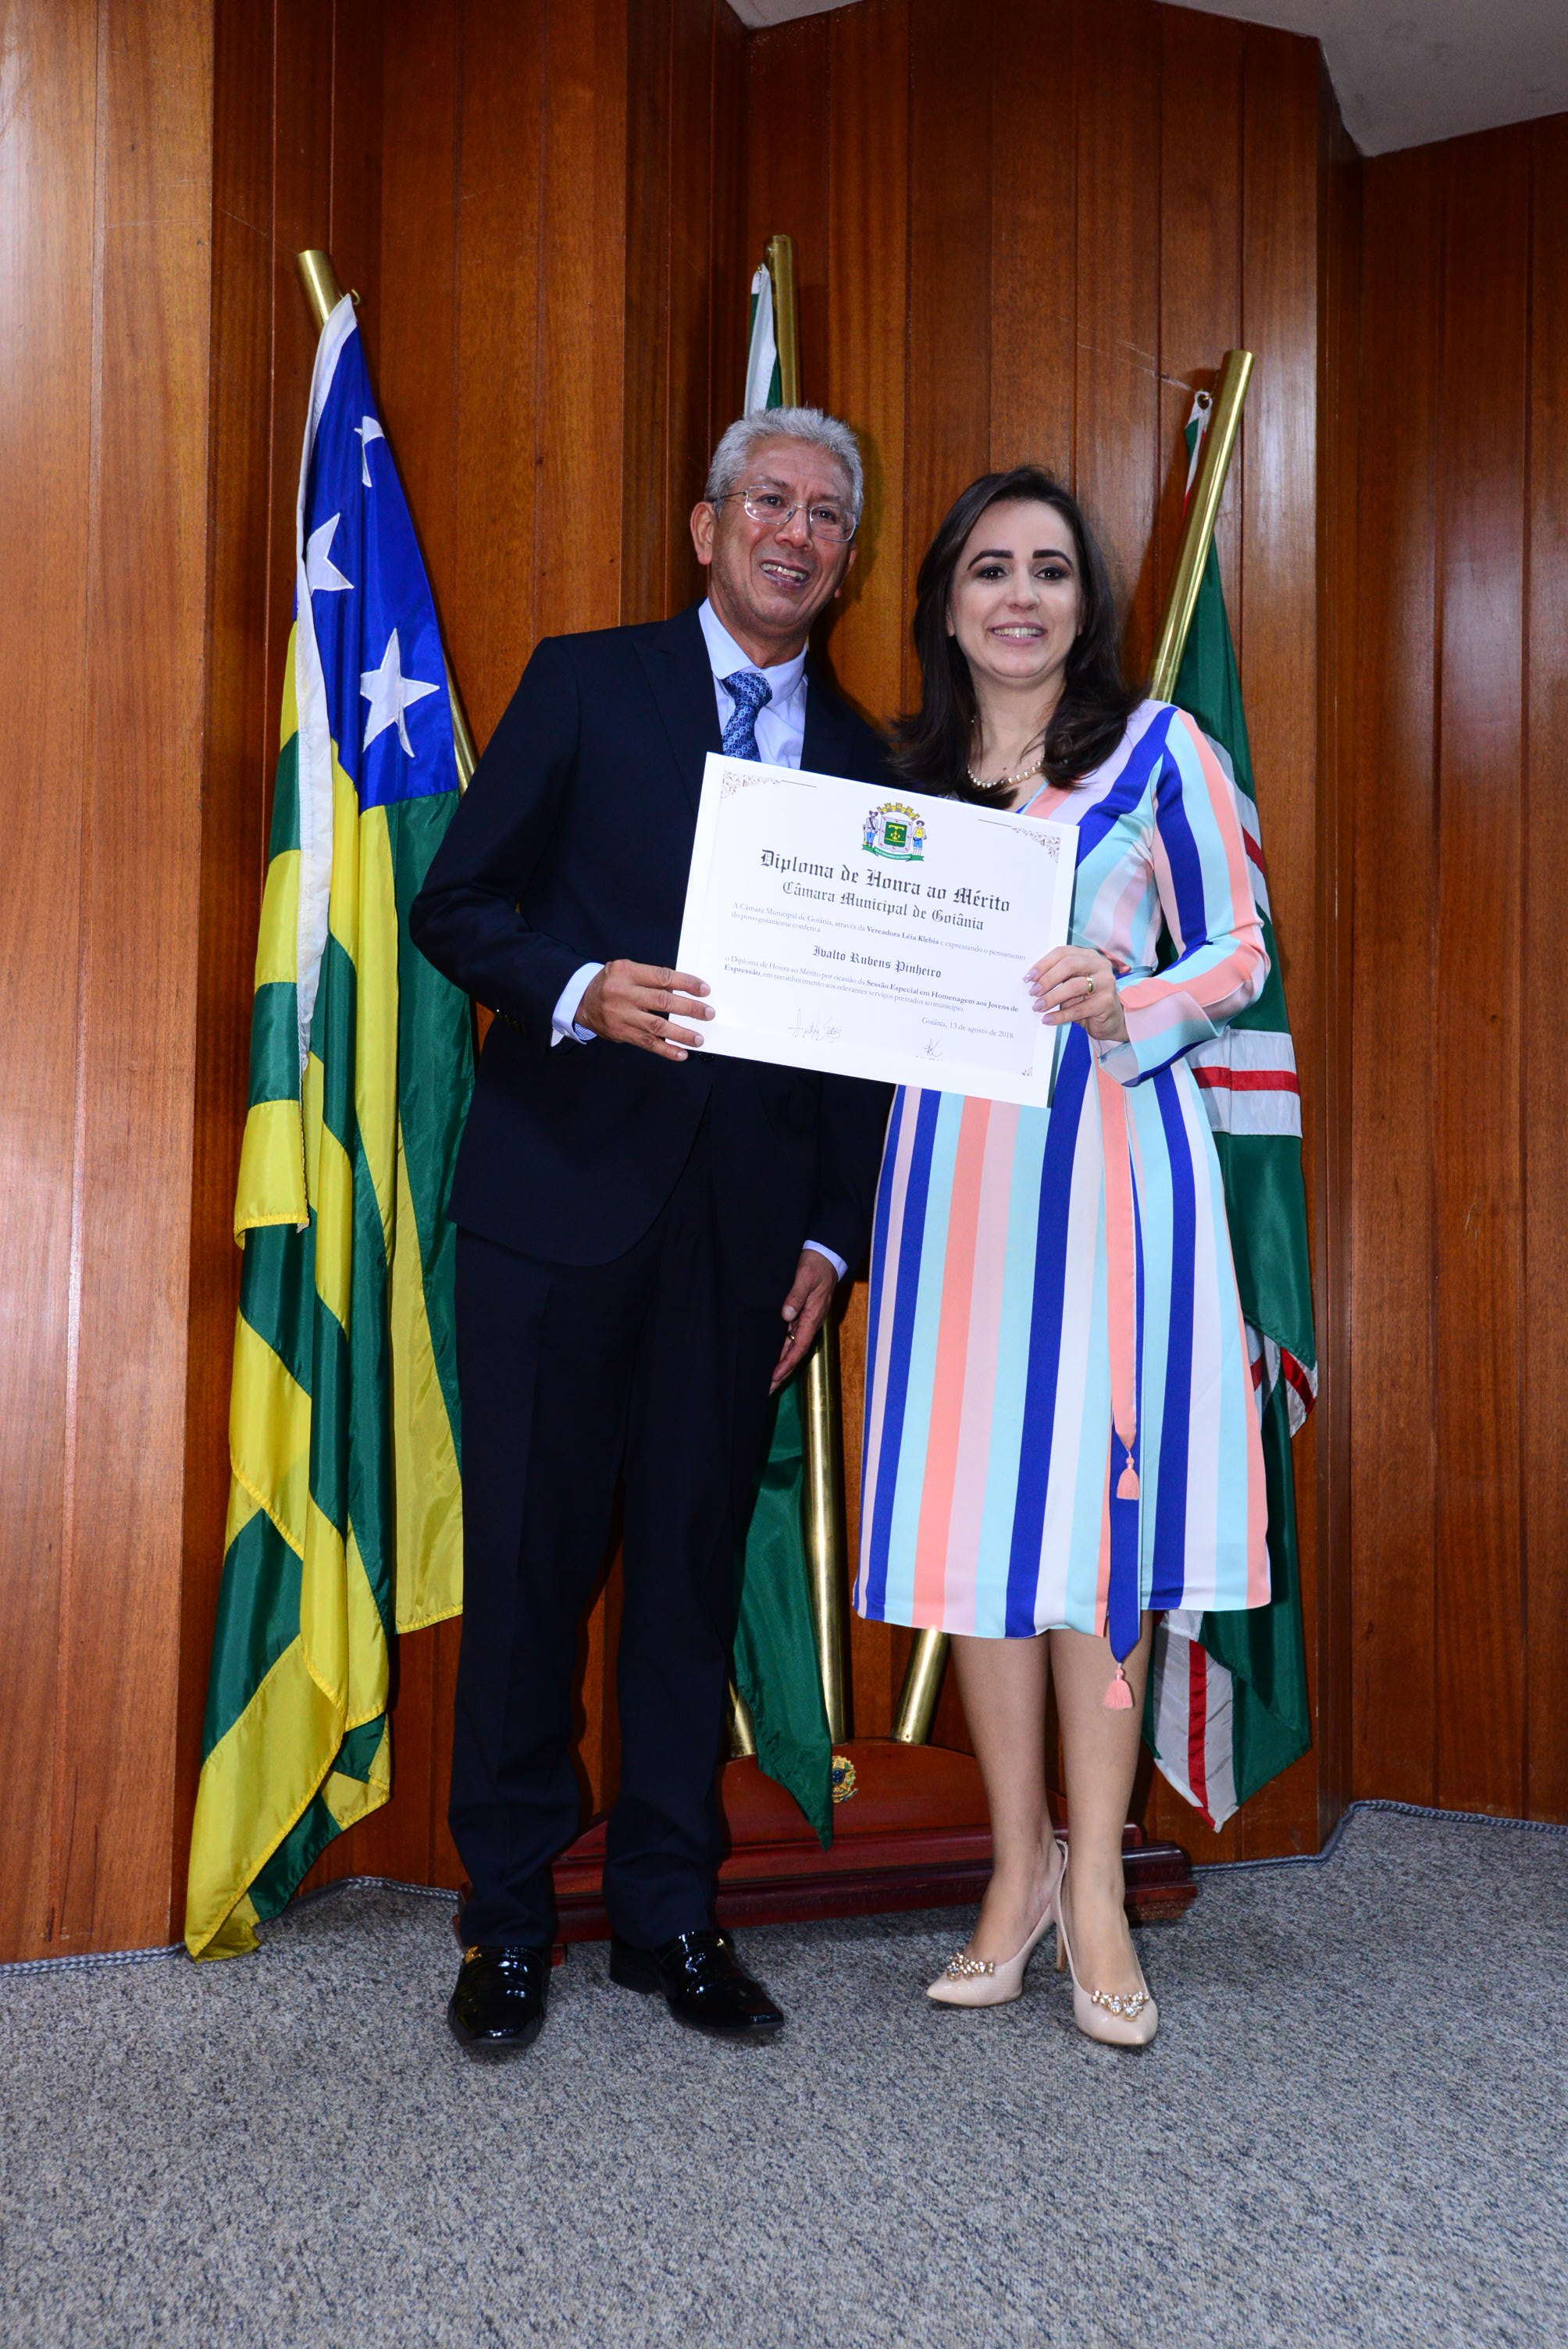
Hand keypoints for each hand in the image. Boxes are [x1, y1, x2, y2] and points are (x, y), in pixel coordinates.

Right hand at [576, 961, 713, 1059]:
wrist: (581, 1000)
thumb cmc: (611, 983)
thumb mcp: (627, 970)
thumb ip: (651, 977)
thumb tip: (684, 990)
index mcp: (627, 972)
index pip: (663, 977)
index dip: (686, 983)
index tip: (704, 990)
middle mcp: (623, 993)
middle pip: (663, 1002)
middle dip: (689, 1009)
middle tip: (708, 1013)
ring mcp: (621, 1015)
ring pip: (657, 1027)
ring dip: (681, 1034)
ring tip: (698, 1038)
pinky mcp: (620, 1033)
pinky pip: (647, 1043)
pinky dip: (666, 1050)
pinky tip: (681, 1054)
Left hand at [770, 1250, 837, 1392]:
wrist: (826, 1254)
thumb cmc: (816, 1265)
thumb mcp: (805, 1276)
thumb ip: (796, 1294)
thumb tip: (786, 1314)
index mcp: (812, 1317)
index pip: (799, 1346)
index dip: (787, 1363)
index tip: (775, 1376)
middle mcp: (809, 1322)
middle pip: (795, 1352)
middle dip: (782, 1371)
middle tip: (767, 1388)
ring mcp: (805, 1319)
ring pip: (791, 1347)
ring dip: (780, 1363)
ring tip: (767, 1379)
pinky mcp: (800, 1313)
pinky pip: (790, 1336)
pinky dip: (781, 1349)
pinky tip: (770, 1356)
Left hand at [1028, 945, 1127, 1044]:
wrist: (1109, 1021)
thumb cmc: (1085, 1000)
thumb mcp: (1070, 985)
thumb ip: (1057, 979)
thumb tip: (1032, 982)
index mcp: (1088, 955)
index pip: (1063, 952)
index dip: (1044, 964)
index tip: (1029, 977)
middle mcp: (1100, 965)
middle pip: (1070, 964)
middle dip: (1048, 979)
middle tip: (1033, 992)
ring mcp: (1106, 982)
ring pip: (1074, 986)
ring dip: (1052, 997)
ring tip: (1037, 1006)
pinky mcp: (1107, 1002)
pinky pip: (1079, 1009)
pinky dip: (1060, 1015)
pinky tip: (1048, 1019)